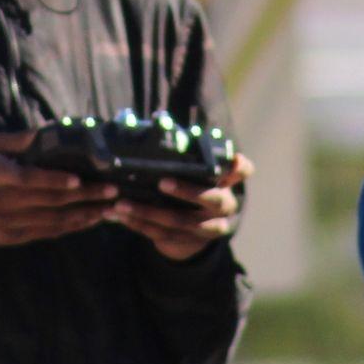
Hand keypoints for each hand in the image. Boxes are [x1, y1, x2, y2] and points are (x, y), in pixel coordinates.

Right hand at [0, 131, 118, 246]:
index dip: (52, 181)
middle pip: (48, 200)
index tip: (77, 179)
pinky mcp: (12, 238)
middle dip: (83, 196)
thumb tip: (50, 130)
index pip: (26, 179)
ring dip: (83, 214)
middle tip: (111, 190)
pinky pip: (46, 233)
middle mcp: (0, 200)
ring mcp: (6, 222)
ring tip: (109, 207)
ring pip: (52, 220)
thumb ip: (18, 140)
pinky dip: (70, 227)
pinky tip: (89, 220)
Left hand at [108, 152, 254, 262]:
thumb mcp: (198, 171)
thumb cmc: (192, 186)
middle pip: (212, 199)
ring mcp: (207, 228)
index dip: (237, 166)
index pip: (242, 170)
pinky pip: (162, 235)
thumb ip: (190, 154)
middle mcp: (224, 206)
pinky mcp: (187, 242)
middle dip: (186, 191)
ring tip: (122, 204)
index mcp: (228, 182)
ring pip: (180, 222)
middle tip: (162, 182)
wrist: (196, 228)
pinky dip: (139, 225)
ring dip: (148, 213)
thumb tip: (160, 122)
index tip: (229, 160)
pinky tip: (121, 217)